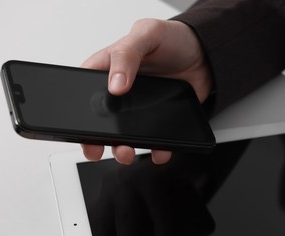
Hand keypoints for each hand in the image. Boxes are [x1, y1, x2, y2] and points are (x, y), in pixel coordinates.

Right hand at [81, 18, 212, 164]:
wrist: (206, 55)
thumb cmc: (174, 39)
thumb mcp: (146, 34)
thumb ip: (127, 55)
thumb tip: (115, 84)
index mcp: (109, 68)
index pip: (85, 90)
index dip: (78, 110)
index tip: (80, 126)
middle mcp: (121, 91)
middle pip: (100, 120)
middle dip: (96, 138)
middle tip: (97, 148)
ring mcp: (138, 107)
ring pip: (123, 135)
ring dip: (122, 148)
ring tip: (126, 152)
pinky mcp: (158, 118)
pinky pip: (153, 139)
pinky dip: (155, 150)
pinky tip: (158, 151)